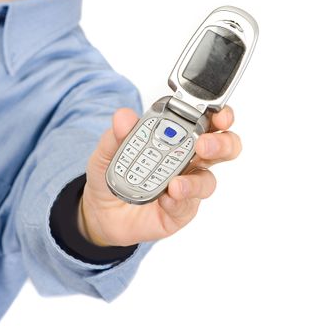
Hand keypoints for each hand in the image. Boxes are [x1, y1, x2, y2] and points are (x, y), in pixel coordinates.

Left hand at [79, 106, 240, 246]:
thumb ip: (118, 133)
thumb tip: (124, 117)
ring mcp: (187, 186)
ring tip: (176, 183)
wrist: (102, 210)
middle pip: (222, 148)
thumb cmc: (115, 171)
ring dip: (195, 181)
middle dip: (221, 144)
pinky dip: (178, 201)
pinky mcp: (180, 211)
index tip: (220, 115)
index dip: (220, 116)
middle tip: (204, 144)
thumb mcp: (109, 149)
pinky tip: (167, 198)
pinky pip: (186, 206)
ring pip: (207, 181)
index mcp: (179, 135)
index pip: (208, 120)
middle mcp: (190, 159)